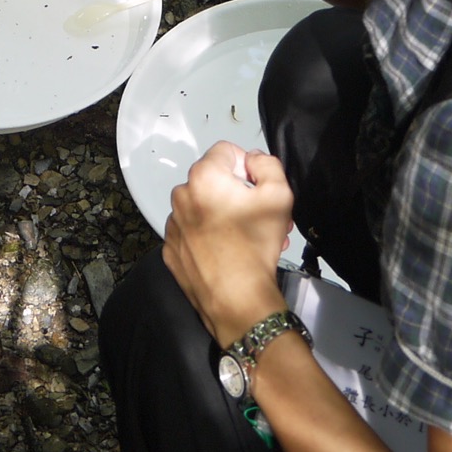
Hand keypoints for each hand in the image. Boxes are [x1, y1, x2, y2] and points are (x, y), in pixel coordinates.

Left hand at [164, 141, 294, 347]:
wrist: (237, 299)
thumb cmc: (255, 247)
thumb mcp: (279, 196)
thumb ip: (268, 165)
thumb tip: (254, 160)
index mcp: (204, 178)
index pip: (226, 152)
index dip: (248, 168)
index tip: (257, 190)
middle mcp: (181, 196)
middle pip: (215, 181)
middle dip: (239, 194)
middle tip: (259, 216)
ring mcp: (173, 224)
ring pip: (203, 207)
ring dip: (225, 215)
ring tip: (248, 237)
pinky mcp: (171, 249)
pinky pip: (192, 232)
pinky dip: (208, 236)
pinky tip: (228, 251)